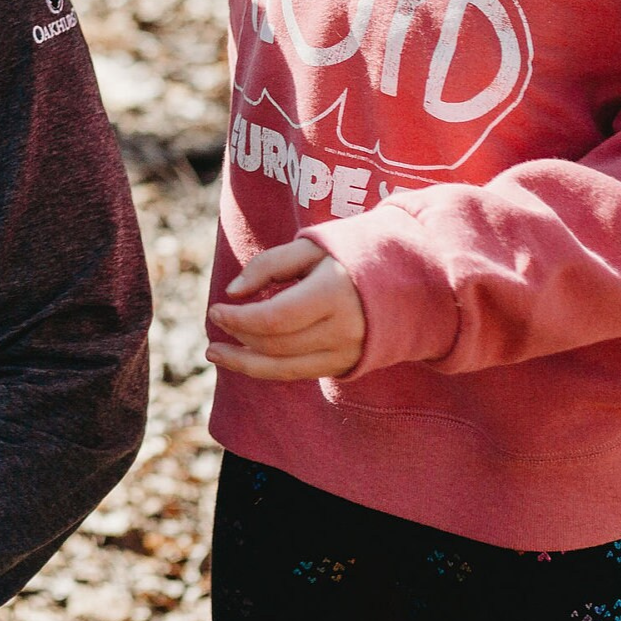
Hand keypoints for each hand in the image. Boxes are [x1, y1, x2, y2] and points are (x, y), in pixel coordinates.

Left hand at [206, 238, 366, 378]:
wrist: (407, 281)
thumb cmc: (349, 255)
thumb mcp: (310, 247)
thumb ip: (268, 265)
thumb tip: (232, 292)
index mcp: (334, 294)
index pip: (275, 319)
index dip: (239, 319)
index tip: (215, 309)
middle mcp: (342, 331)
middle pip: (277, 346)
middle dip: (239, 338)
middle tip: (213, 324)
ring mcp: (347, 353)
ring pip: (285, 370)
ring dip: (245, 364)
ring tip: (214, 354)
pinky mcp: (346, 365)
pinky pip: (300, 373)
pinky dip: (268, 368)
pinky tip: (246, 358)